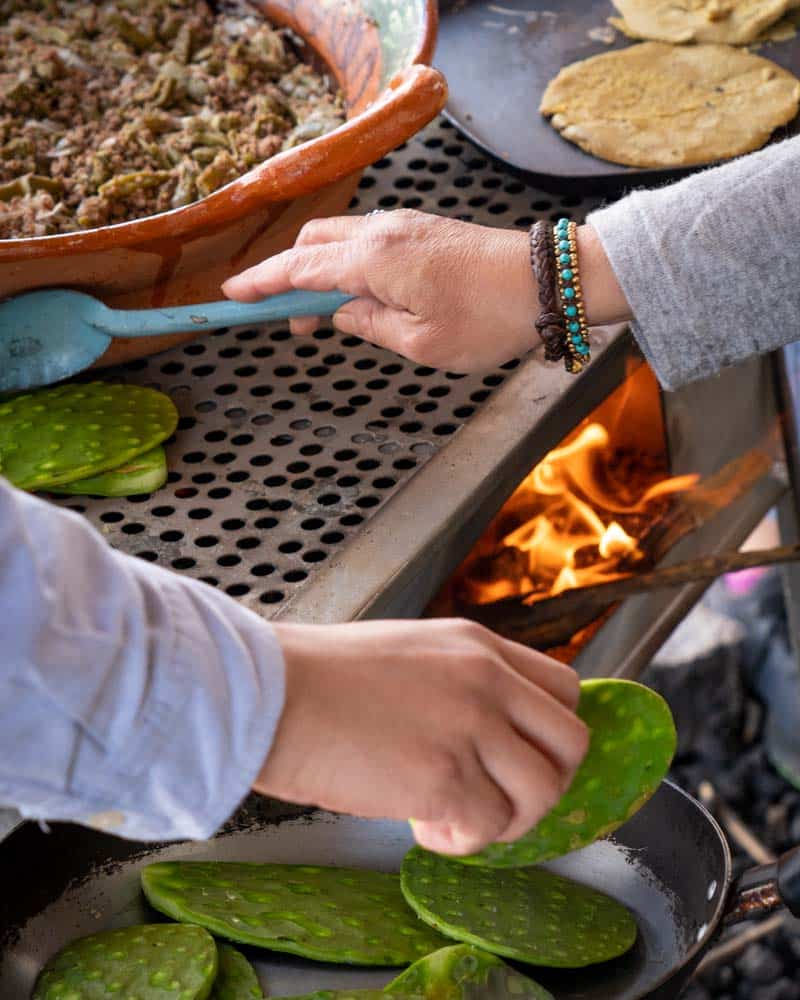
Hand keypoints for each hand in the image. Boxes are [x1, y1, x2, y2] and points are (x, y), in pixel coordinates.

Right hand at [223, 210, 539, 372]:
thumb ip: (370, 326)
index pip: (299, 269)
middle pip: (312, 243)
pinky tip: (362, 295)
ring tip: (326, 316)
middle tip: (288, 321)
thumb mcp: (421, 343)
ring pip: (339, 238)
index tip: (231, 296)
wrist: (547, 281)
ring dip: (320, 270)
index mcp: (374, 259)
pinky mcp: (423, 228)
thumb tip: (341, 315)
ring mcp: (404, 224)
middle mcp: (382, 231)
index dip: (261, 283)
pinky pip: (367, 239)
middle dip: (287, 276)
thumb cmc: (490, 318)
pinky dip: (348, 262)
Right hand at [257, 618, 588, 855]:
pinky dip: (462, 840)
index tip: (520, 758)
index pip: (564, 687)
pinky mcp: (444, 778)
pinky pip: (488, 828)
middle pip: (572, 743)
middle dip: (543, 781)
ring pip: (542, 792)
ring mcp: (470, 727)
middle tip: (497, 796)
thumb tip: (483, 733)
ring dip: (505, 818)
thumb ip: (458, 682)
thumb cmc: (318, 677)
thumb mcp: (409, 654)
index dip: (550, 733)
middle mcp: (487, 681)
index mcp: (478, 645)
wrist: (269, 693)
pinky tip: (421, 825)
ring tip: (453, 815)